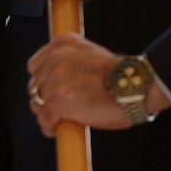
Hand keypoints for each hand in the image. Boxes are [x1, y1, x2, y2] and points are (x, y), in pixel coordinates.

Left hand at [25, 33, 169, 136]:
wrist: (137, 86)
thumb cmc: (120, 75)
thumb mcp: (91, 55)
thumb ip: (70, 62)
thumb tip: (54, 81)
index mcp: (63, 43)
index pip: (35, 65)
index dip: (44, 81)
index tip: (53, 90)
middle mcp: (56, 58)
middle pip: (34, 86)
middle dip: (45, 98)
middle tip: (62, 107)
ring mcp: (56, 80)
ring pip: (36, 104)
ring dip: (48, 114)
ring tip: (63, 118)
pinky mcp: (58, 101)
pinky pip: (44, 120)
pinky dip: (51, 127)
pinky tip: (62, 128)